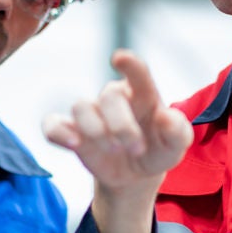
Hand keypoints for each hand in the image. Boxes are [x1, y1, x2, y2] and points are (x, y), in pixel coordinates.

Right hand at [42, 50, 191, 232]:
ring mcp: (91, 114)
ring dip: (96, 130)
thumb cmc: (158, 150)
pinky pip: (53, 125)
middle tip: (136, 149)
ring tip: (113, 150)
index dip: (129, 64)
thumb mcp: (176, 146)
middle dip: (122, 126)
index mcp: (142, 94)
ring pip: (81, 107)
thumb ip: (178, 132)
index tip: (120, 59)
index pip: (136, 72)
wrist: (136, 174)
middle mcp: (113, 98)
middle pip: (109, 97)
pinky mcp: (71, 132)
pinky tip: (74, 143)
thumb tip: (166, 117)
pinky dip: (59, 132)